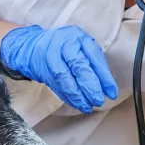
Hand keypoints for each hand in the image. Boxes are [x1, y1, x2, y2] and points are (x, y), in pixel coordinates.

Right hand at [0, 25, 117, 112]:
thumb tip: (106, 88)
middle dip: (90, 87)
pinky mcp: (42, 70)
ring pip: (65, 79)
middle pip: (78, 67)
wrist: (33, 46)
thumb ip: (93, 62)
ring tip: (87, 107)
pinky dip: (67, 97)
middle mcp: (63, 44)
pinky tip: (76, 104)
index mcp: (77, 37)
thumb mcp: (81, 47)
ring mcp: (50, 56)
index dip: (104, 77)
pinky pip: (56, 86)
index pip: (93, 58)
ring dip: (77, 96)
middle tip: (98, 101)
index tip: (111, 93)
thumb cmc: (64, 47)